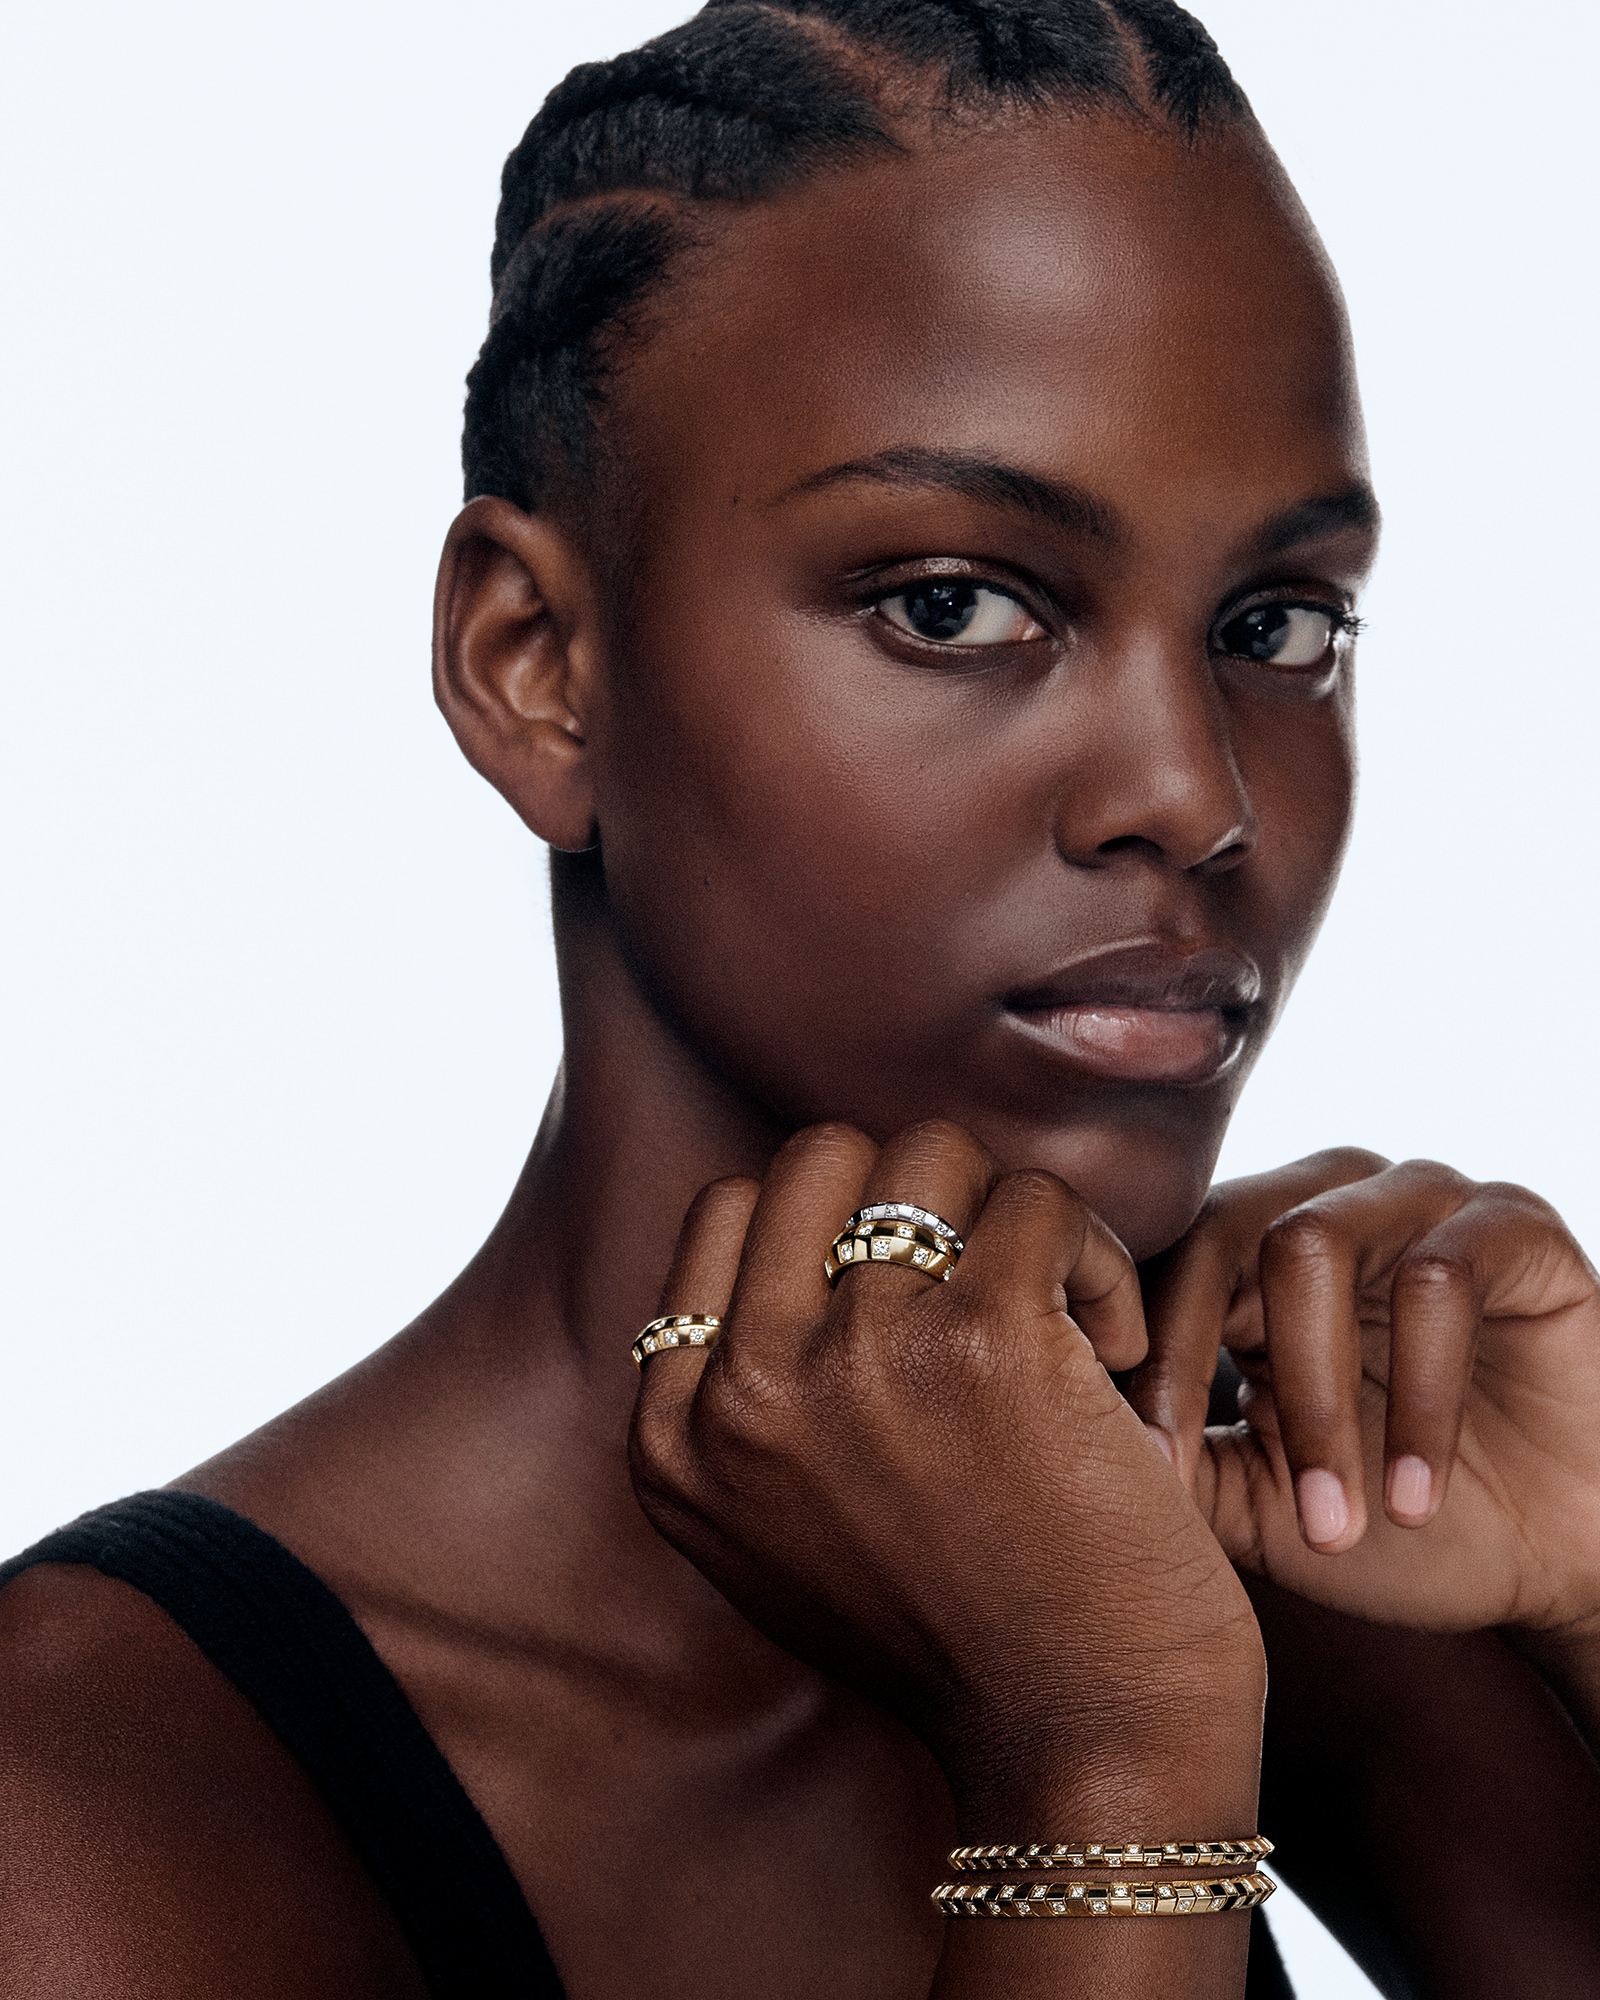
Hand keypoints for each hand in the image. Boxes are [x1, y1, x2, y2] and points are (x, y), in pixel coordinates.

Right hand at [630, 1120, 1264, 1830]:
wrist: (1081, 1750)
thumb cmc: (955, 1637)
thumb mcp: (780, 1533)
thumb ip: (752, 1402)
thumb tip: (797, 1241)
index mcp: (676, 1439)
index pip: (725, 1213)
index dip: (830, 1224)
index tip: (911, 1291)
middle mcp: (745, 1391)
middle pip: (818, 1157)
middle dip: (919, 1194)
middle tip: (987, 1278)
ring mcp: (858, 1357)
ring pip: (931, 1153)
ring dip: (1008, 1210)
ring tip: (1058, 1307)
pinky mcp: (986, 1341)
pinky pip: (1036, 1201)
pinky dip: (1094, 1255)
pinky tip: (1116, 1344)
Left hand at [1129, 1152, 1599, 1639]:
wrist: (1555, 1566)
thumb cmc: (1396, 1530)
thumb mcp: (1259, 1504)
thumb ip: (1176, 1458)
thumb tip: (1059, 1434)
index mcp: (1251, 1256)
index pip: (1156, 1261)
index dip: (1129, 1355)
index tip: (1123, 1466)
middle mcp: (1325, 1204)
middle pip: (1217, 1231)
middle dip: (1193, 1364)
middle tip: (1192, 1482)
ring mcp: (1417, 1202)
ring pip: (1314, 1245)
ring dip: (1316, 1401)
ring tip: (1336, 1520)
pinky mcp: (1513, 1224)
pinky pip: (1442, 1277)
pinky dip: (1419, 1401)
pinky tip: (1415, 1498)